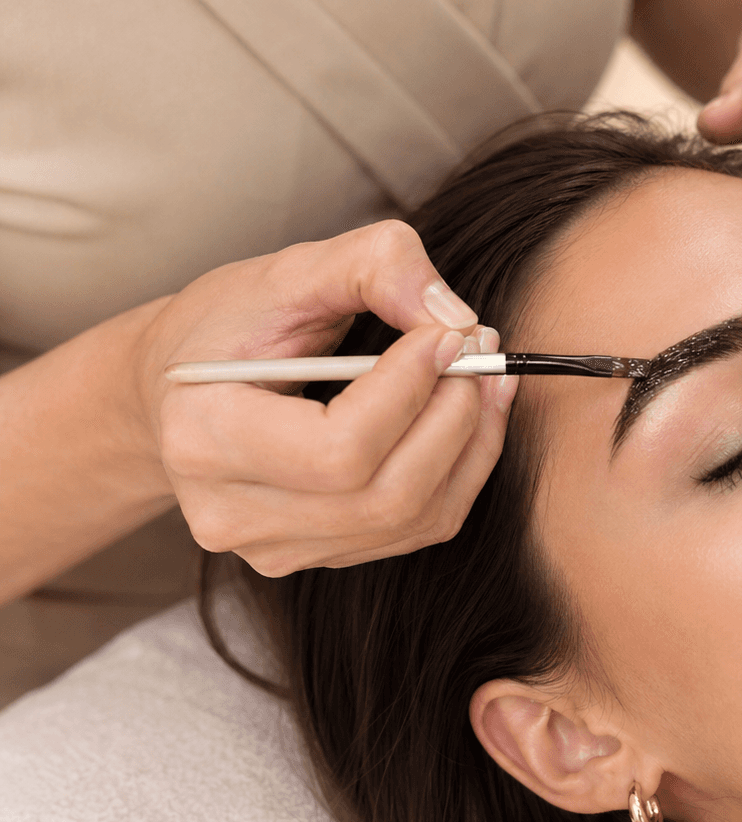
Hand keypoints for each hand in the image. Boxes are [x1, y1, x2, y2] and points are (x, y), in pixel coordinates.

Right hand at [137, 220, 512, 575]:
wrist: (179, 391)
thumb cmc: (227, 325)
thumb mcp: (288, 271)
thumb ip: (374, 266)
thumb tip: (455, 318)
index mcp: (203, 438)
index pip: (338, 448)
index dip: (411, 390)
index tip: (447, 333)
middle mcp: (231, 514)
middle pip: (386, 494)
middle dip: (455, 415)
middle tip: (479, 348)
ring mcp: (274, 548)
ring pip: (415, 517)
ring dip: (471, 441)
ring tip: (483, 375)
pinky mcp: (318, 555)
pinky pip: (420, 526)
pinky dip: (462, 467)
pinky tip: (466, 414)